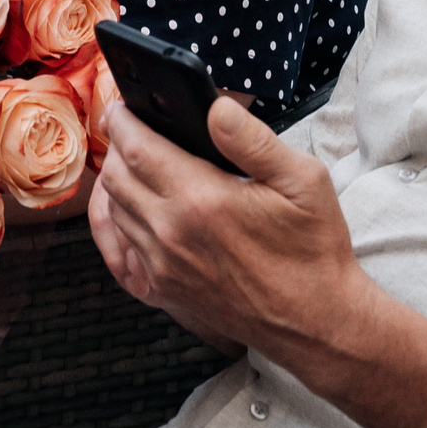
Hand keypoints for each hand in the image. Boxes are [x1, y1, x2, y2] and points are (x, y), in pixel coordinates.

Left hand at [90, 98, 359, 361]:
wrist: (313, 321)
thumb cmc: (311, 249)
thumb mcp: (303, 181)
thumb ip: (253, 139)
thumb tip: (215, 107)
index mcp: (201, 199)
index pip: (136, 148)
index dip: (123, 120)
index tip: (124, 106)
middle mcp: (171, 234)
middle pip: (116, 176)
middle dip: (117, 145)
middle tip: (129, 128)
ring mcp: (162, 268)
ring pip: (115, 210)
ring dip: (116, 182)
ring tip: (132, 162)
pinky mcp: (162, 292)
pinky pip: (117, 253)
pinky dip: (113, 225)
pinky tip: (126, 210)